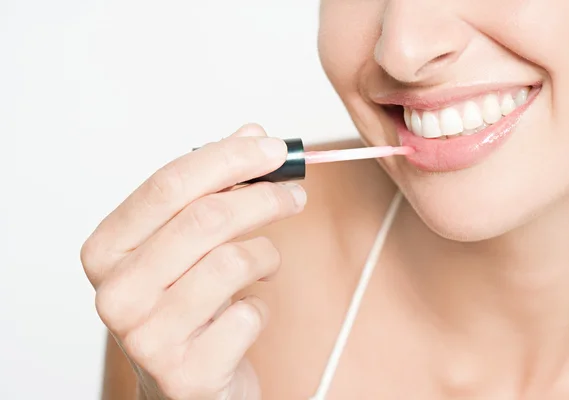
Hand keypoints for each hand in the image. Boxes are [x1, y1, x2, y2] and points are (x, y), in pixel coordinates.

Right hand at [81, 124, 306, 398]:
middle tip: (294, 193)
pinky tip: (247, 312)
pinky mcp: (188, 373)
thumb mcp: (187, 245)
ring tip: (266, 262)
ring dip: (266, 255)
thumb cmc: (186, 306)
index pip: (169, 184)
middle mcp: (117, 293)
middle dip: (263, 196)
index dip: (228, 158)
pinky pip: (249, 314)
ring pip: (232, 262)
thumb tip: (251, 134)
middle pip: (205, 218)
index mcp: (107, 250)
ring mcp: (148, 338)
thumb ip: (213, 186)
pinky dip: (261, 306)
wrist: (184, 384)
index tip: (273, 148)